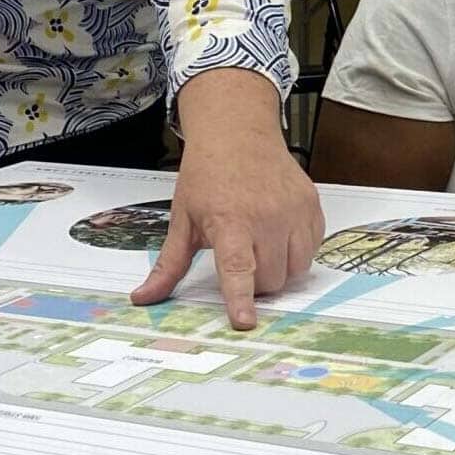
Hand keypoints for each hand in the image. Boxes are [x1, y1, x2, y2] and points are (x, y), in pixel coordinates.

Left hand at [130, 69, 324, 328]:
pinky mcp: (311, 205)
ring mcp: (293, 210)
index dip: (241, 298)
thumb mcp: (182, 219)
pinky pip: (312, 249)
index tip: (245, 321)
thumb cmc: (207, 175)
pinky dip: (297, 251)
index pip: (238, 268)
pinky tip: (279, 233)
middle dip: (255, 283)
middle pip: (270, 280)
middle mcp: (267, 216)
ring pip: (295, 269)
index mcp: (230, 220)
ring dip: (278, 269)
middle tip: (241, 260)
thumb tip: (142, 298)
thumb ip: (169, 264)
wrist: (238, 133)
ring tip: (260, 247)